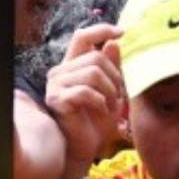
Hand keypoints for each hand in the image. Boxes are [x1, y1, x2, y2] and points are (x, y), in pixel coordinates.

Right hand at [44, 23, 126, 164]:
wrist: (85, 147)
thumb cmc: (97, 121)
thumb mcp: (111, 92)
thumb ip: (112, 68)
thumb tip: (114, 42)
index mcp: (73, 65)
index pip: (83, 37)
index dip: (102, 30)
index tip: (122, 33)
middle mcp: (61, 71)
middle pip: (96, 57)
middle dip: (115, 77)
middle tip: (119, 96)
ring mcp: (56, 85)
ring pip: (93, 73)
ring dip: (110, 90)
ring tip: (112, 105)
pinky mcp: (57, 99)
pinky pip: (85, 91)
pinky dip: (100, 101)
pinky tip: (103, 111)